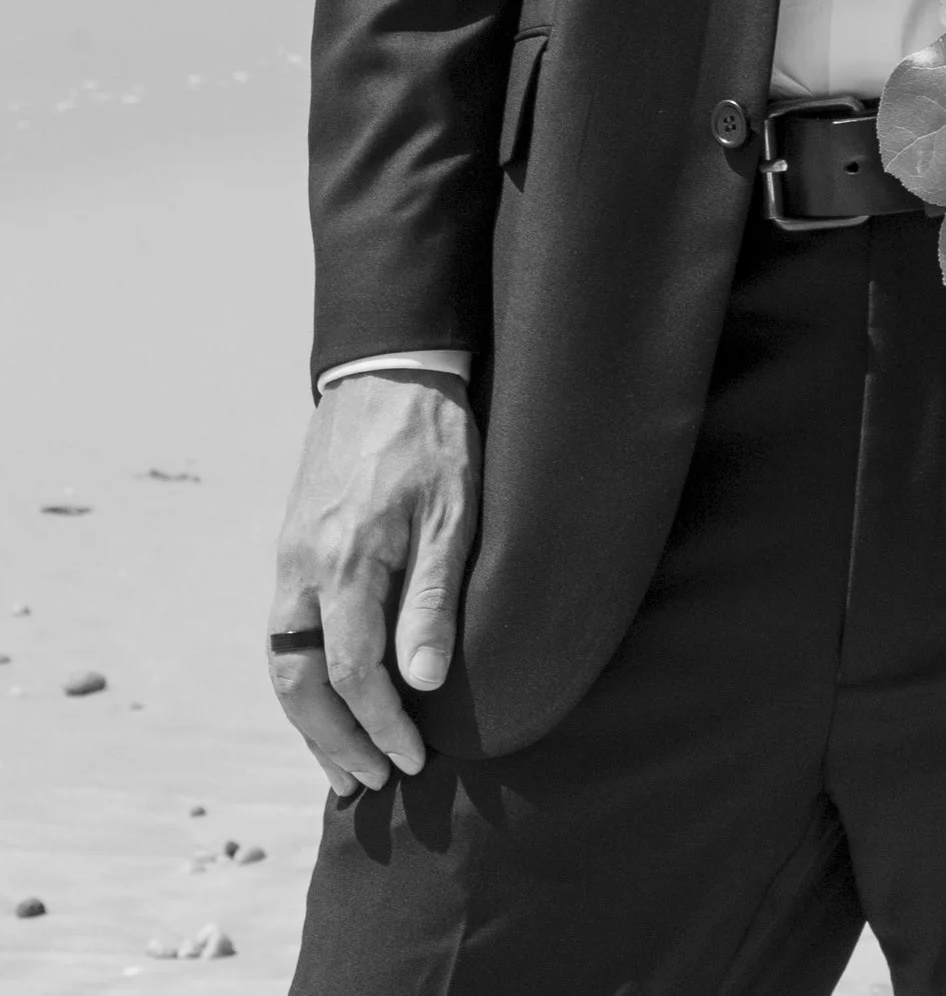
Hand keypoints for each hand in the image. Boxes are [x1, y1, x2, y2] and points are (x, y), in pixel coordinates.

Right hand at [266, 377, 478, 792]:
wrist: (388, 371)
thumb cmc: (433, 439)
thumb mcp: (452, 513)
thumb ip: (432, 598)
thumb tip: (422, 685)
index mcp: (345, 560)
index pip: (354, 672)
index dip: (382, 725)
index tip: (414, 762)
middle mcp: (302, 568)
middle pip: (300, 682)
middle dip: (333, 741)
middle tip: (370, 784)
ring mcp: (290, 559)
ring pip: (283, 663)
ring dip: (310, 720)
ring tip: (342, 764)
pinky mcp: (291, 549)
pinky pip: (286, 632)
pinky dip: (303, 679)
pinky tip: (328, 700)